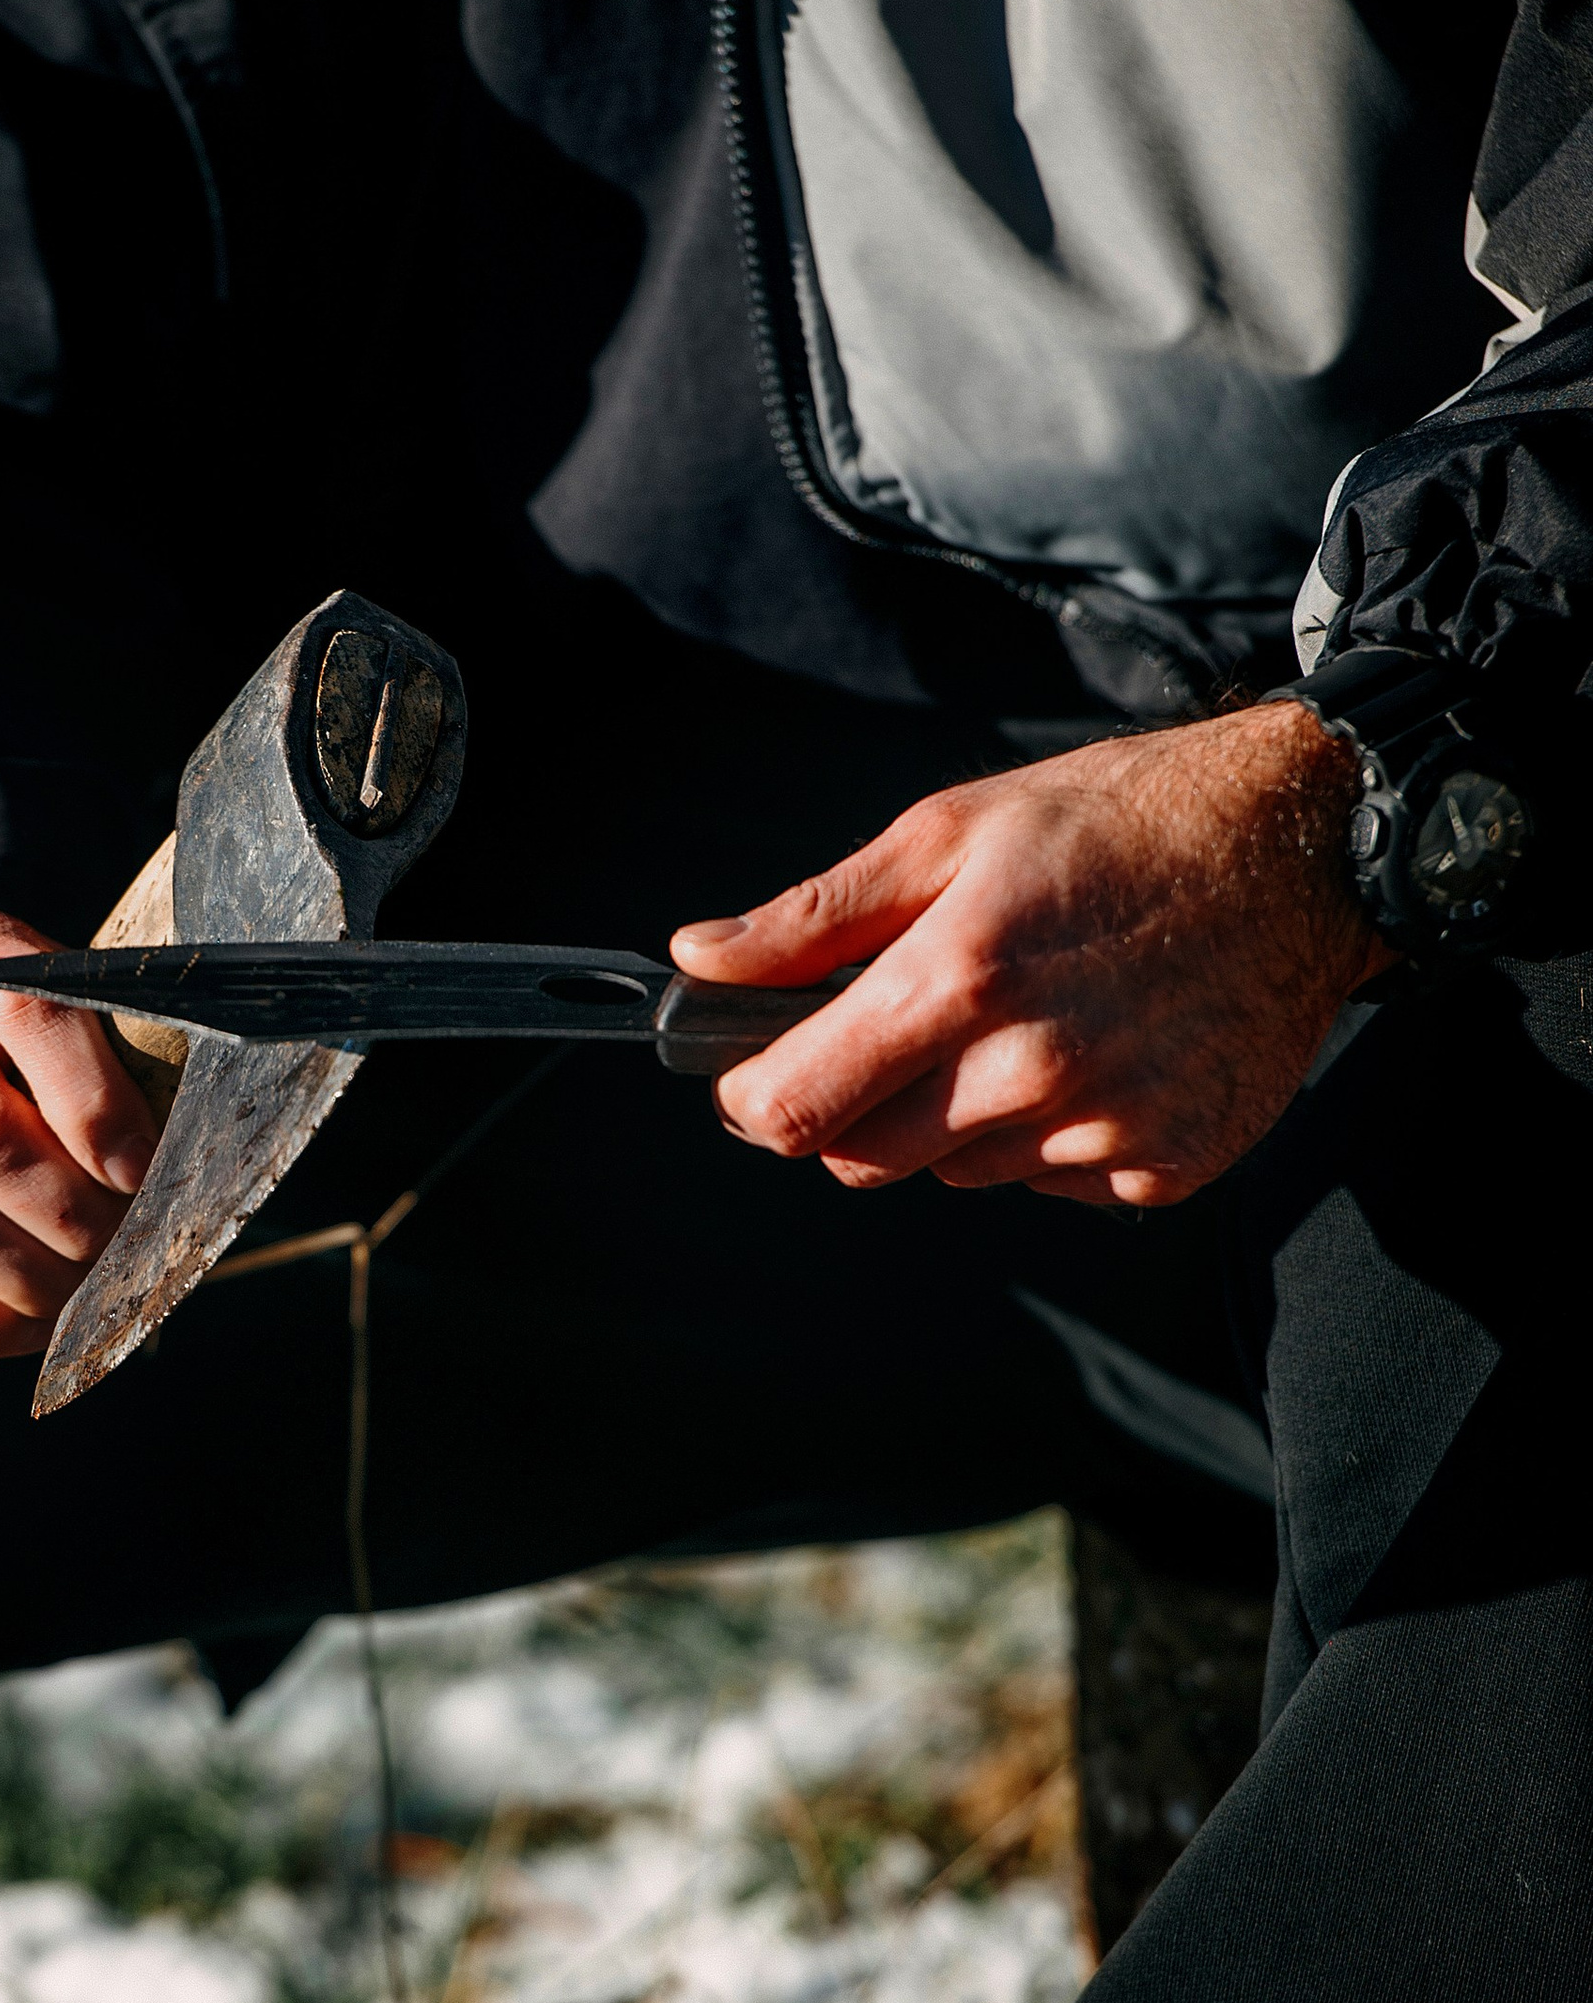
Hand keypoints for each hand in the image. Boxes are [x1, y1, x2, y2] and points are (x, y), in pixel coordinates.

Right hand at [0, 907, 163, 1354]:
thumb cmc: (29, 1069)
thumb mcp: (84, 1039)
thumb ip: (132, 1077)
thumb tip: (196, 1164)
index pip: (36, 1013)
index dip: (98, 1106)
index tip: (143, 1172)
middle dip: (72, 1213)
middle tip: (121, 1252)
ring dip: (32, 1277)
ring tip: (82, 1295)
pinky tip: (26, 1326)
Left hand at [670, 701, 1387, 1207]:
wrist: (1302, 846)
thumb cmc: (1119, 821)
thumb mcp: (951, 831)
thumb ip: (816, 916)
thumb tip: (700, 959)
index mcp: (960, 978)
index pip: (798, 1109)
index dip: (752, 1100)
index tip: (752, 1075)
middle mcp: (1031, 1069)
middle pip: (866, 1159)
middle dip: (854, 1106)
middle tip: (903, 1028)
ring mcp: (1105, 1128)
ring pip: (960, 1171)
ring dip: (959, 1117)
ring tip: (1025, 1018)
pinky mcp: (1167, 1165)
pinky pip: (1054, 1181)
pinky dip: (1050, 1136)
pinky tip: (1095, 1052)